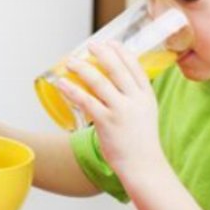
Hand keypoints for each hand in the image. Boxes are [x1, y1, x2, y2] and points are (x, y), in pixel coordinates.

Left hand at [56, 41, 163, 173]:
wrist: (143, 166)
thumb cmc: (140, 142)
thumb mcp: (145, 114)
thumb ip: (133, 98)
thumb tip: (115, 84)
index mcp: (147, 96)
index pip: (136, 68)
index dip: (122, 53)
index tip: (111, 42)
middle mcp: (135, 100)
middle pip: (117, 70)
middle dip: (102, 54)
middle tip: (90, 44)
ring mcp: (121, 111)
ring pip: (100, 83)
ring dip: (83, 69)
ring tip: (71, 61)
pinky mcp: (106, 123)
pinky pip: (86, 101)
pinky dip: (72, 90)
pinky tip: (62, 83)